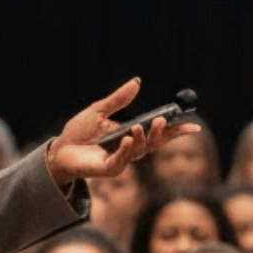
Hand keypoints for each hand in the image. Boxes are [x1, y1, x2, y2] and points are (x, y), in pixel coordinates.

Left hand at [45, 77, 201, 186]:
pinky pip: (121, 161)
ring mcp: (121, 160)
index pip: (158, 132)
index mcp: (131, 134)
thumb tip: (137, 82)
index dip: (176, 130)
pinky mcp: (109, 170)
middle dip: (161, 133)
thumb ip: (118, 99)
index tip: (193, 125)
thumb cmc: (78, 132)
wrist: (59, 150)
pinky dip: (126, 150)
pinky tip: (126, 139)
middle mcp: (130, 148)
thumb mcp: (98, 111)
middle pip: (154, 143)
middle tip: (162, 120)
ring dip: (142, 139)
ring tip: (138, 127)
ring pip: (139, 151)